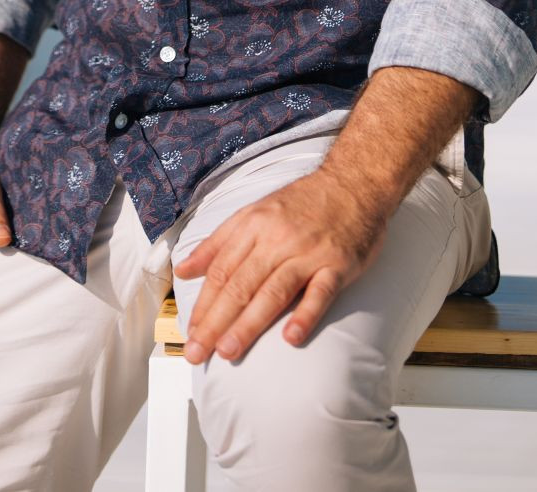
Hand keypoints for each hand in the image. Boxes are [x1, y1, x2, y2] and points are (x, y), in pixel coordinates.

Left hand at [172, 166, 388, 363]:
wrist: (352, 183)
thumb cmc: (300, 203)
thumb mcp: (253, 212)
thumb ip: (218, 242)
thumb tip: (183, 269)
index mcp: (253, 226)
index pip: (221, 270)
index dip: (203, 303)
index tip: (190, 333)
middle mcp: (277, 239)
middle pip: (241, 284)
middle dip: (216, 321)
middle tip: (198, 352)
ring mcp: (308, 252)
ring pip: (273, 291)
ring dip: (249, 323)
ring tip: (229, 351)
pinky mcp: (338, 265)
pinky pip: (321, 292)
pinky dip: (306, 314)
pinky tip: (291, 337)